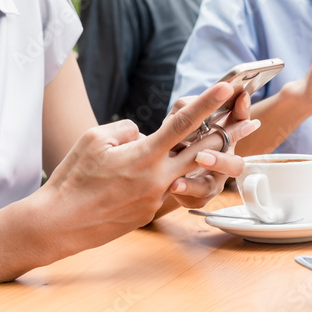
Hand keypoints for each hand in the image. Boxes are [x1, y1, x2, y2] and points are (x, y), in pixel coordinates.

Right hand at [38, 81, 257, 253]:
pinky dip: (167, 175)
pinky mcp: (150, 212)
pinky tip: (152, 173)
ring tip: (229, 144)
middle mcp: (157, 178)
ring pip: (188, 172)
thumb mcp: (94, 138)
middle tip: (252, 119)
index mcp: (144, 156)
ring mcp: (156, 198)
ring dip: (208, 158)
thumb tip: (145, 134)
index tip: (228, 88)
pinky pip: (165, 186)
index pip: (182, 123)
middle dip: (229, 134)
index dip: (207, 103)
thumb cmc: (73, 177)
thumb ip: (127, 129)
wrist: (59, 223)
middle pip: (203, 152)